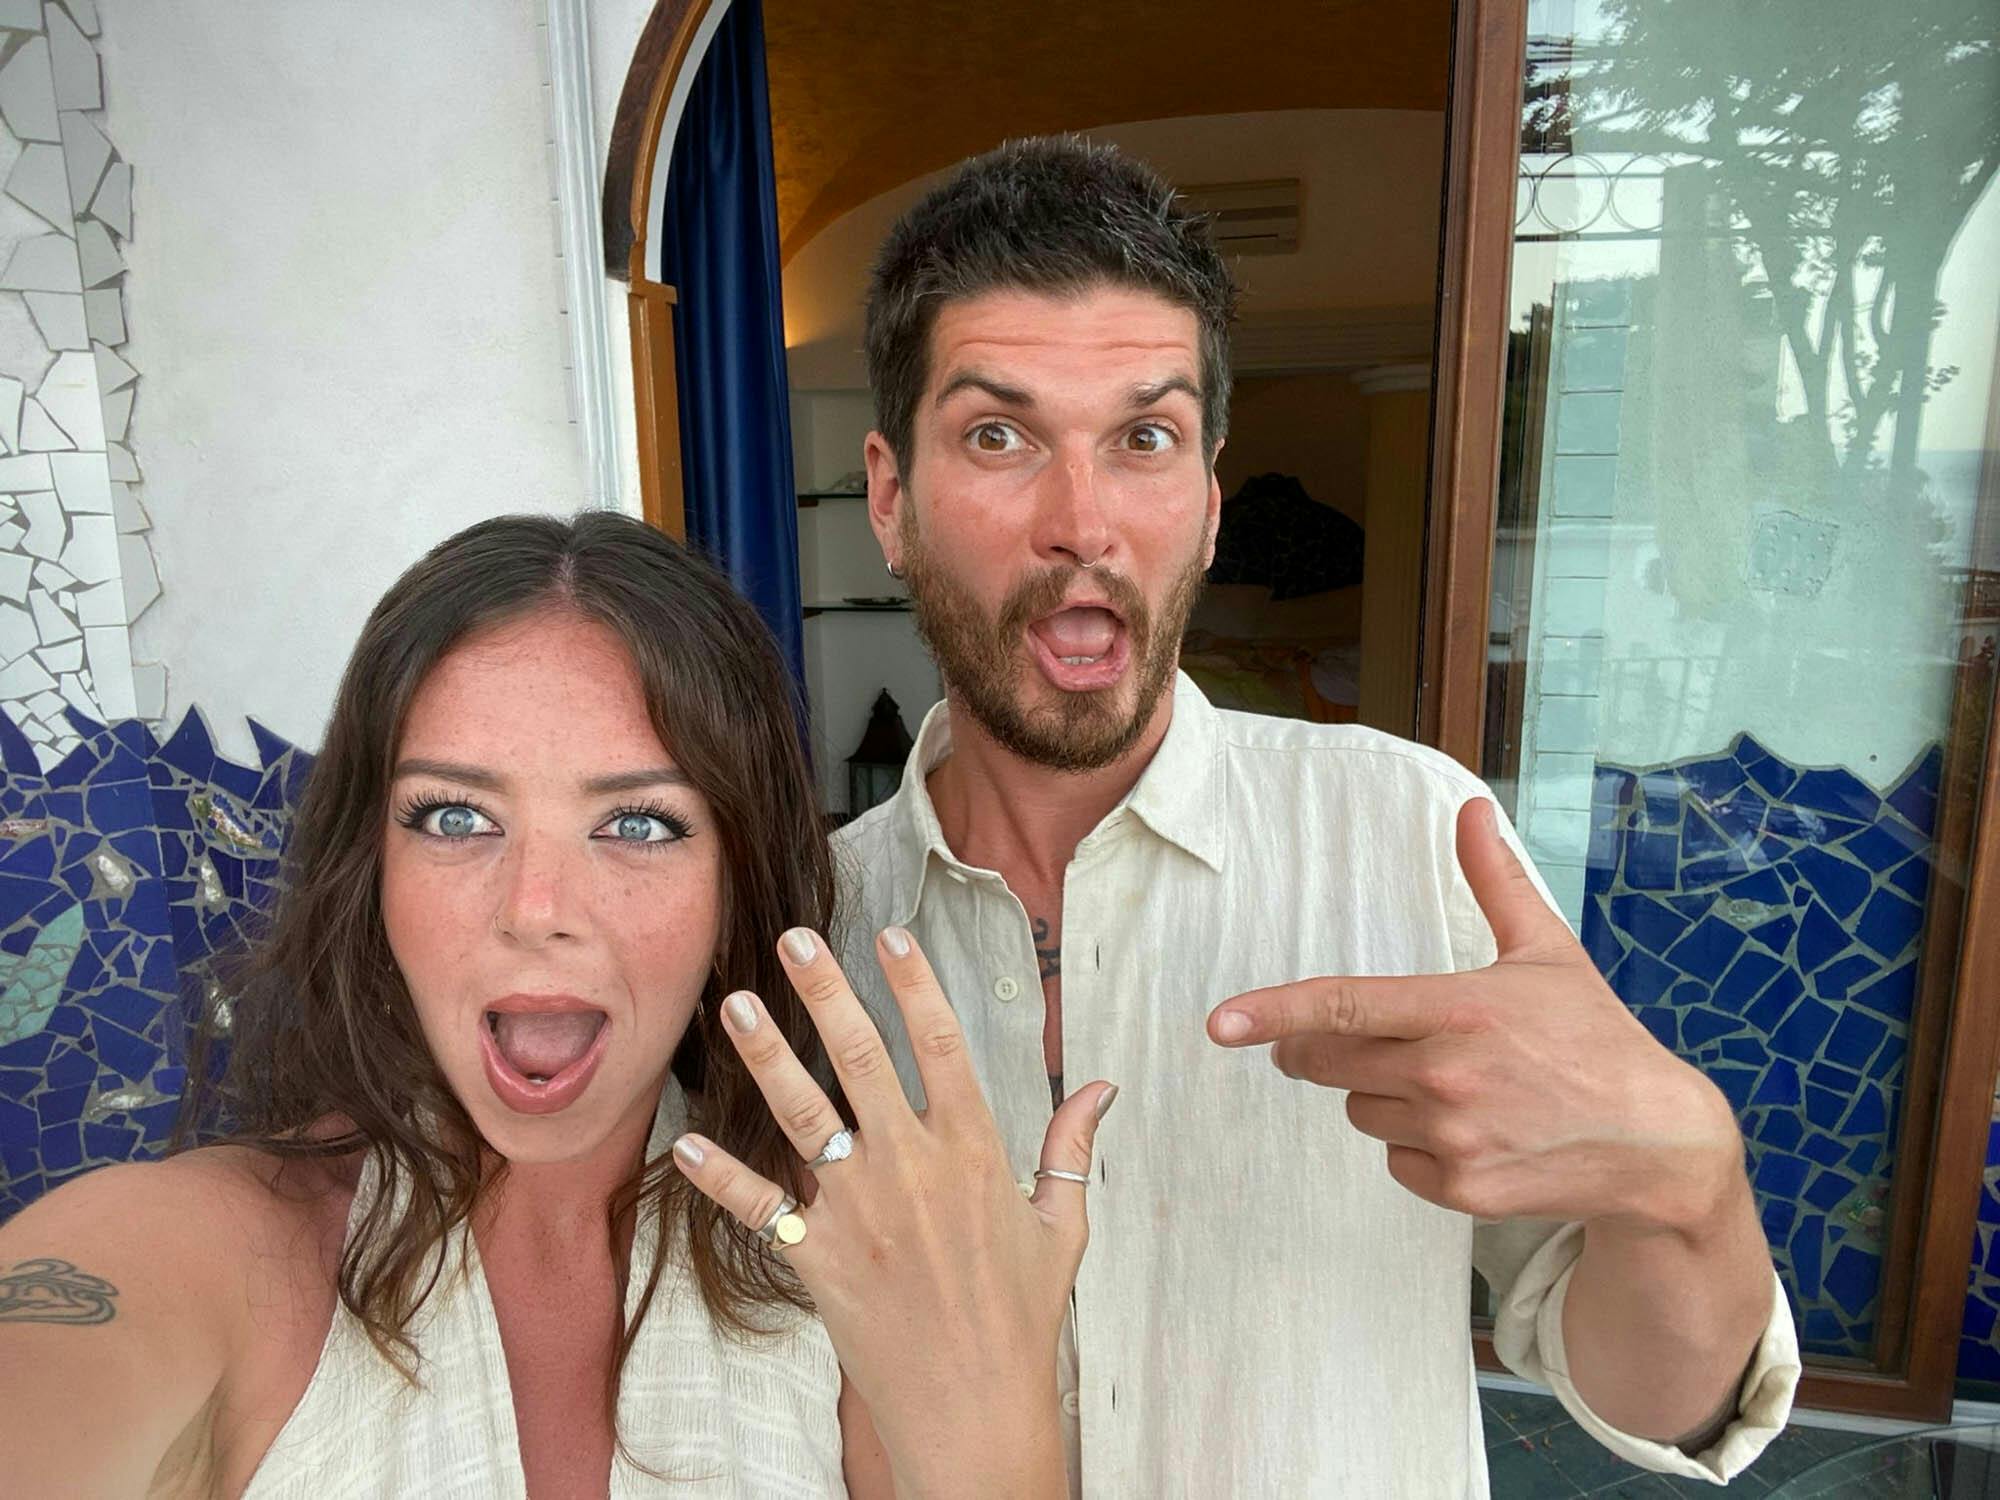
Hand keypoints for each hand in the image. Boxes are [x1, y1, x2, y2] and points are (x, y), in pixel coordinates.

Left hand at [671, 924, 1114, 1495]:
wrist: (975, 1410)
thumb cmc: (1021, 1321)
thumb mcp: (1061, 1228)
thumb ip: (1071, 1149)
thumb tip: (1100, 1087)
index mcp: (975, 1150)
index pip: (943, 1043)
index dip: (915, 983)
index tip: (891, 935)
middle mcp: (912, 1167)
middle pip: (863, 1057)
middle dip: (826, 992)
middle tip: (794, 941)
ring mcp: (860, 1210)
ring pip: (804, 1113)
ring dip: (766, 1054)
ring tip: (734, 1004)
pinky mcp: (819, 1257)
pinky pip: (759, 1207)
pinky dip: (718, 1175)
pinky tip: (684, 1140)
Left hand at [1206, 798, 1740, 1236]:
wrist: (1657, 1145)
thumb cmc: (1596, 1039)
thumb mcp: (1547, 951)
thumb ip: (1494, 880)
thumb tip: (1472, 809)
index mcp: (1458, 1008)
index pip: (1342, 1007)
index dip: (1272, 1013)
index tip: (1220, 1024)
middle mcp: (1447, 1075)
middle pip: (1330, 1063)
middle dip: (1316, 1050)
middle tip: (1340, 1043)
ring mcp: (1453, 1139)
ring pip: (1363, 1112)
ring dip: (1384, 1097)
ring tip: (1457, 1088)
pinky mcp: (1460, 1191)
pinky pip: (1396, 1162)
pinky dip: (1417, 1148)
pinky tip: (1472, 1133)